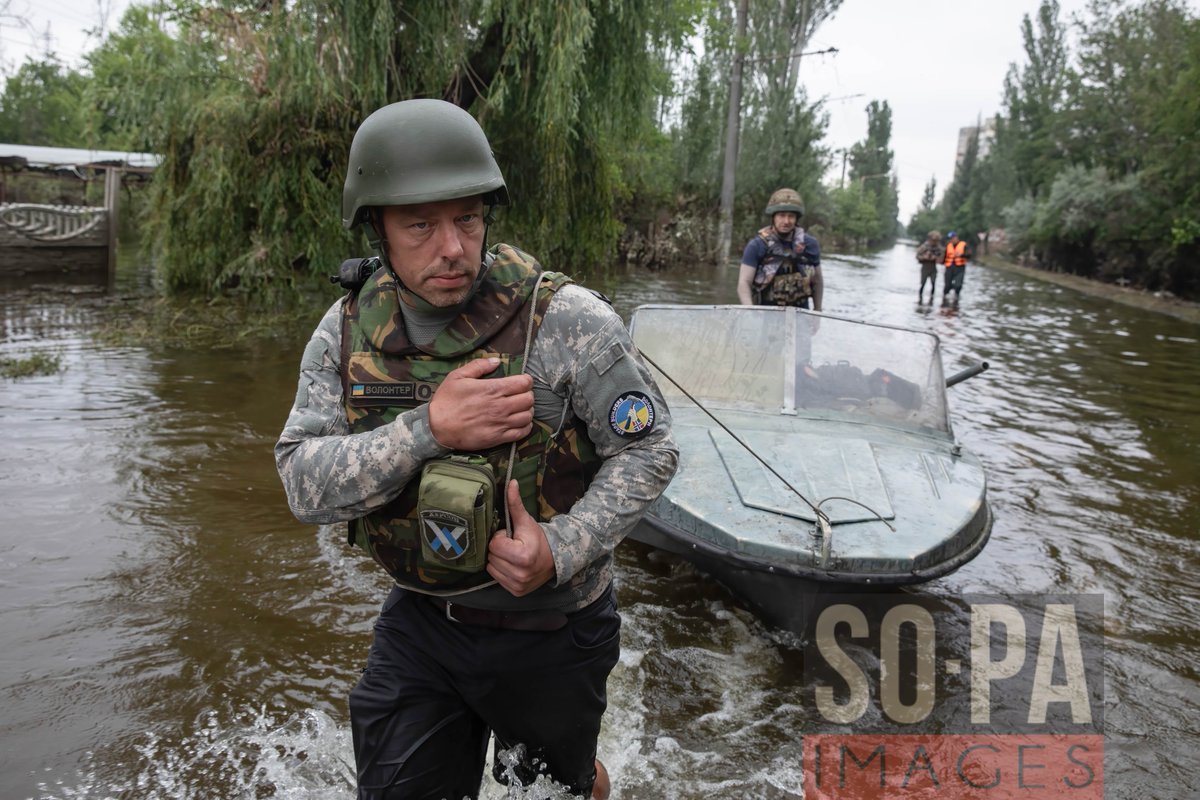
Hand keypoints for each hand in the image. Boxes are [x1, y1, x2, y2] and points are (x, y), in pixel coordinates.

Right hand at [428, 358, 533, 449]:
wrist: (436, 427)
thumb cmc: (446, 401)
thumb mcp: (458, 376)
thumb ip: (479, 366)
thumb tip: (496, 361)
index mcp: (493, 389)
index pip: (524, 383)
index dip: (525, 380)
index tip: (521, 381)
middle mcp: (500, 406)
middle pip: (529, 399)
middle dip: (527, 394)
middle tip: (519, 395)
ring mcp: (501, 423)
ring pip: (528, 416)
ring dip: (527, 410)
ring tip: (519, 409)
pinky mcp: (499, 438)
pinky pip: (522, 432)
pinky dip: (525, 427)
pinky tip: (519, 422)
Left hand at [487, 480, 554, 595]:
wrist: (555, 559)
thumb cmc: (538, 538)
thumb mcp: (526, 521)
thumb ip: (515, 503)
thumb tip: (511, 482)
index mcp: (522, 556)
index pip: (494, 544)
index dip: (501, 538)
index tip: (513, 537)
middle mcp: (520, 574)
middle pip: (491, 557)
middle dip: (499, 549)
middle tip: (513, 545)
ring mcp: (518, 585)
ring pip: (491, 568)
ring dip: (499, 560)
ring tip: (512, 555)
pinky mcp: (516, 592)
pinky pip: (496, 579)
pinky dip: (502, 571)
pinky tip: (513, 565)